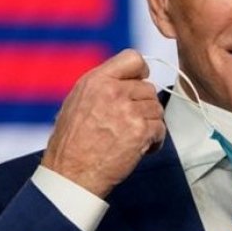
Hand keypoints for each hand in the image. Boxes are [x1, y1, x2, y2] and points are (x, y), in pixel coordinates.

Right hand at [41, 49, 164, 197]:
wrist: (71, 173)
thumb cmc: (72, 142)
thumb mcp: (78, 100)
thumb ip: (103, 85)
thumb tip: (128, 79)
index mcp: (97, 80)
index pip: (133, 58)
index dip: (140, 72)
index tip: (138, 84)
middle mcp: (113, 91)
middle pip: (148, 87)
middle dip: (143, 105)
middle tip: (131, 122)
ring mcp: (128, 111)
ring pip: (157, 108)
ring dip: (150, 123)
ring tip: (133, 136)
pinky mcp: (140, 131)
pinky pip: (160, 128)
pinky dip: (154, 140)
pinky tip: (139, 148)